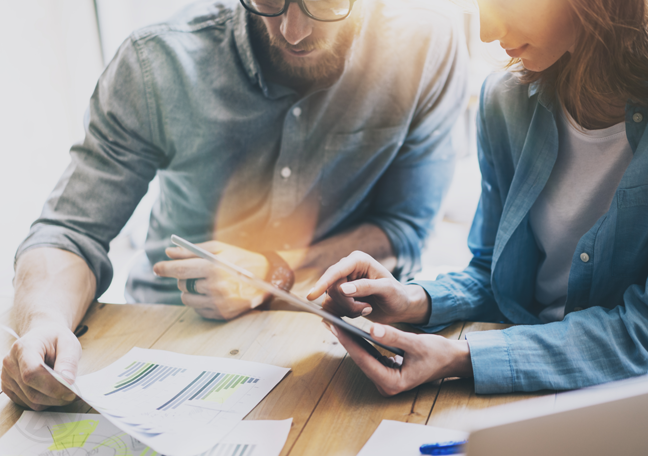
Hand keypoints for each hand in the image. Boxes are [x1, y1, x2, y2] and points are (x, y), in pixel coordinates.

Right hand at [2, 323, 80, 409]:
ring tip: (66, 391)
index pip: (33, 373)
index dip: (53, 386)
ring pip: (30, 401)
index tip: (72, 391)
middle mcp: (10, 363)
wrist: (43, 338)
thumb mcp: (69, 344)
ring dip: (52, 401)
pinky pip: (27, 403)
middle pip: (32, 390)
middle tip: (75, 395)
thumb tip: (68, 382)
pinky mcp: (8, 388)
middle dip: (56, 397)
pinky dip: (44, 402)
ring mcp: (6, 377)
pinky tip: (54, 392)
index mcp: (24, 347)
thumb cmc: (56, 340)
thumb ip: (68, 362)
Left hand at [153, 241, 269, 319]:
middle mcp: (215, 287)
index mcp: (213, 267)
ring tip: (204, 283)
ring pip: (187, 299)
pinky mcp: (223, 314)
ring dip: (190, 291)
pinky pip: (198, 310)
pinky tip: (212, 293)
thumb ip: (191, 251)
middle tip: (192, 272)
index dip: (165, 268)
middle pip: (182, 285)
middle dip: (183, 278)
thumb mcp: (219, 249)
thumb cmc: (240, 259)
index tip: (157, 268)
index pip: (180, 269)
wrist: (268, 277)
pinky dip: (200, 301)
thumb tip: (169, 252)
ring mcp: (220, 303)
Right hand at [307, 251, 429, 324]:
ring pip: (330, 300)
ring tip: (366, 308)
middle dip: (347, 303)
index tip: (312, 296)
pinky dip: (344, 314)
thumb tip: (343, 288)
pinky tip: (359, 311)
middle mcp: (347, 269)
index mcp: (358, 260)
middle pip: (331, 288)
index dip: (323, 283)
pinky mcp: (340, 296)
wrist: (399, 307)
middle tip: (366, 308)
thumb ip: (366, 287)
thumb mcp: (387, 289)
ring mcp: (342, 283)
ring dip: (347, 310)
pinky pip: (331, 307)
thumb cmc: (397, 295)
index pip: (335, 271)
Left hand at [323, 322, 472, 395]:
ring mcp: (385, 381)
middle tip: (328, 320)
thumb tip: (372, 329)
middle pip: (360, 359)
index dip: (348, 342)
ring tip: (335, 323)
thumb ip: (393, 337)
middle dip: (345, 340)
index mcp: (393, 382)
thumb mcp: (415, 343)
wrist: (450, 360)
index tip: (335, 326)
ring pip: (363, 358)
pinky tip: (350, 330)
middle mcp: (386, 386)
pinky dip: (361, 344)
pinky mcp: (386, 373)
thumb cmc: (436, 353)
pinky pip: (369, 357)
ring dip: (350, 341)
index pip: (364, 359)